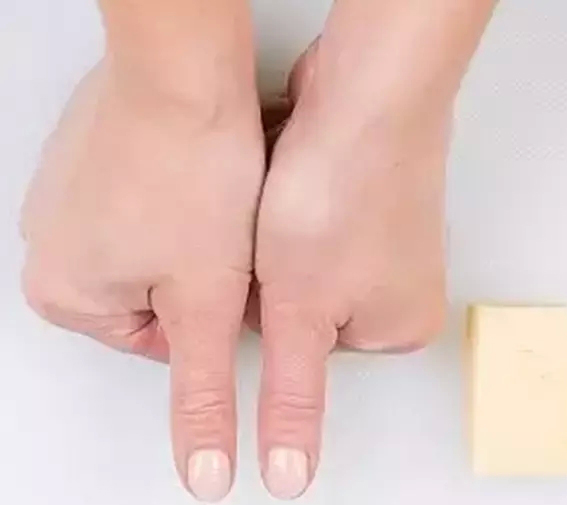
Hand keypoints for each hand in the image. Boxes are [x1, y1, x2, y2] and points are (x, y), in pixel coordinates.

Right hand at [21, 58, 263, 500]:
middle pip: (156, 295)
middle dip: (200, 278)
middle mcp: (49, 243)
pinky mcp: (90, 159)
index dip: (211, 315)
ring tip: (209, 200)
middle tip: (222, 236)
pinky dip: (178, 199)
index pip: (161, 342)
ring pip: (156, 248)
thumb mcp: (205, 306)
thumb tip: (201, 472)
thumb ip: (200, 396)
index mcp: (63, 293)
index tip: (229, 278)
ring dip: (192, 236)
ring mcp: (66, 194)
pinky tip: (196, 177)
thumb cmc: (192, 175)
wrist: (186, 74)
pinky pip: (147, 204)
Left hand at [254, 32, 450, 498]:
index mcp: (397, 327)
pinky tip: (297, 179)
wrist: (367, 97)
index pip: (298, 343)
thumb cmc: (340, 200)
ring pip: (300, 255)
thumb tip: (293, 477)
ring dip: (281, 232)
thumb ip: (293, 400)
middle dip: (274, 272)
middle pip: (300, 299)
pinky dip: (293, 203)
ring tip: (291, 201)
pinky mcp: (369, 196)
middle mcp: (403, 284)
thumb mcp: (299, 315)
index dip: (268, 309)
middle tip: (277, 234)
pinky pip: (313, 217)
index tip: (267, 273)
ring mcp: (388, 235)